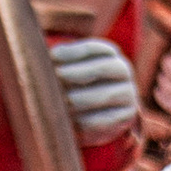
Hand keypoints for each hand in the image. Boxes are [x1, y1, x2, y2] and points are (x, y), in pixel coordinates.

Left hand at [52, 36, 139, 150]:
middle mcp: (122, 70)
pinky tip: (68, 121)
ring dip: (76, 100)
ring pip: (102, 95)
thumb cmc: (77, 85)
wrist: (100, 112)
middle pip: (100, 68)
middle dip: (74, 73)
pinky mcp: (126, 116)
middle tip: (55, 79)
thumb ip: (60, 64)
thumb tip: (43, 62)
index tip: (52, 57)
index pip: (92, 48)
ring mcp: (128, 93)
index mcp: (109, 54)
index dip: (72, 52)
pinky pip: (103, 120)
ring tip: (56, 103)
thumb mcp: (71, 70)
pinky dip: (83, 121)